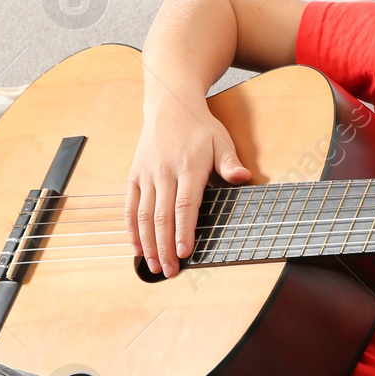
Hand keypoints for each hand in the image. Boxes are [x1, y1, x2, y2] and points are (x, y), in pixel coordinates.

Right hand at [126, 97, 250, 276]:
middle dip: (165, 247)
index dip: (183, 231)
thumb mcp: (221, 140)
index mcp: (188, 166)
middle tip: (169, 272)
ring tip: (154, 267)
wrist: (169, 104)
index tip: (184, 253)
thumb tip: (244, 177)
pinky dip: (132, 230)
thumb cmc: (199, 126)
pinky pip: (130, 206)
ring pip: (144, 215)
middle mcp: (164, 172)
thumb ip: (230, 162)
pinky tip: (137, 249)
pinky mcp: (134, 175)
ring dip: (148, 244)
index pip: (184, 205)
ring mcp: (146, 174)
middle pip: (162, 216)